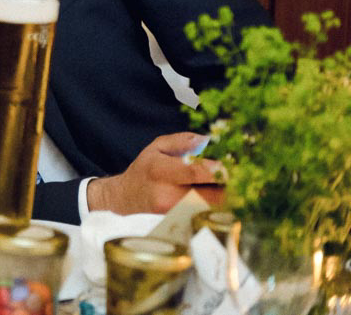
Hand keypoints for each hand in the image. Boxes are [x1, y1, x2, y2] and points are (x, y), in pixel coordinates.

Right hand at [87, 132, 223, 213]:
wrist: (127, 198)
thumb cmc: (144, 169)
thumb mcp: (157, 147)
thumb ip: (182, 141)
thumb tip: (208, 141)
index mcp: (160, 170)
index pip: (195, 173)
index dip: (216, 170)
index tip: (229, 166)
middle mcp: (167, 194)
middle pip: (210, 194)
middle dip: (226, 185)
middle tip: (234, 175)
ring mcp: (174, 212)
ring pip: (212, 206)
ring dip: (224, 195)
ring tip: (224, 184)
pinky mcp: (180, 221)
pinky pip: (207, 213)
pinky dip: (216, 204)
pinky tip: (216, 195)